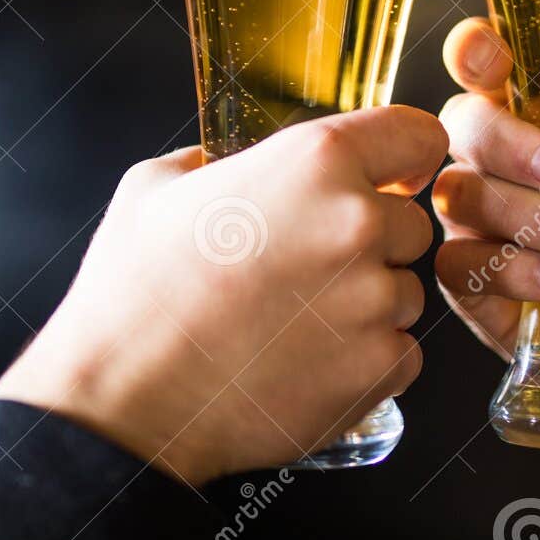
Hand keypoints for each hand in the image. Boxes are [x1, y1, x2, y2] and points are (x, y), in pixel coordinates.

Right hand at [0, 106, 445, 485]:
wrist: (123, 403)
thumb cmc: (133, 295)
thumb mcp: (155, 189)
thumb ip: (211, 160)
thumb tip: (225, 163)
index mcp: (314, 162)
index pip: (416, 136)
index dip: (406, 157)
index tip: (393, 177)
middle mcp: (356, 223)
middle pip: (410, 225)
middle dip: (373, 244)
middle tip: (307, 271)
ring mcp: (373, 300)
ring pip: (405, 293)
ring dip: (368, 305)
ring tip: (296, 325)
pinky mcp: (378, 368)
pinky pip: (401, 354)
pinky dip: (367, 362)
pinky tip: (309, 364)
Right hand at [431, 18, 539, 357]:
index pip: (482, 58)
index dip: (473, 49)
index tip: (495, 59)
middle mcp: (502, 156)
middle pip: (463, 123)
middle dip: (508, 143)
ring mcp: (483, 220)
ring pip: (458, 194)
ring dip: (520, 213)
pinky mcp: (478, 284)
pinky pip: (458, 268)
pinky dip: (507, 271)